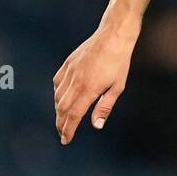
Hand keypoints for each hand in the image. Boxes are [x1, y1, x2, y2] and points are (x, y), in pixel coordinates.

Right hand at [53, 24, 136, 144]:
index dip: (68, 129)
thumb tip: (96, 126)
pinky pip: (57, 82)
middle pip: (62, 108)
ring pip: (57, 96)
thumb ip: (104, 107)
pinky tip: (61, 98)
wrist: (113, 35)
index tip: (66, 140)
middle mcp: (76, 81)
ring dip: (58, 110)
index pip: (74, 115)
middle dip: (61, 123)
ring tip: (63, 119)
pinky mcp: (68, 63)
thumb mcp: (117, 87)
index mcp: (89, 89)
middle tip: (62, 133)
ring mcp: (70, 71)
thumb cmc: (119, 62)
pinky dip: (57, 93)